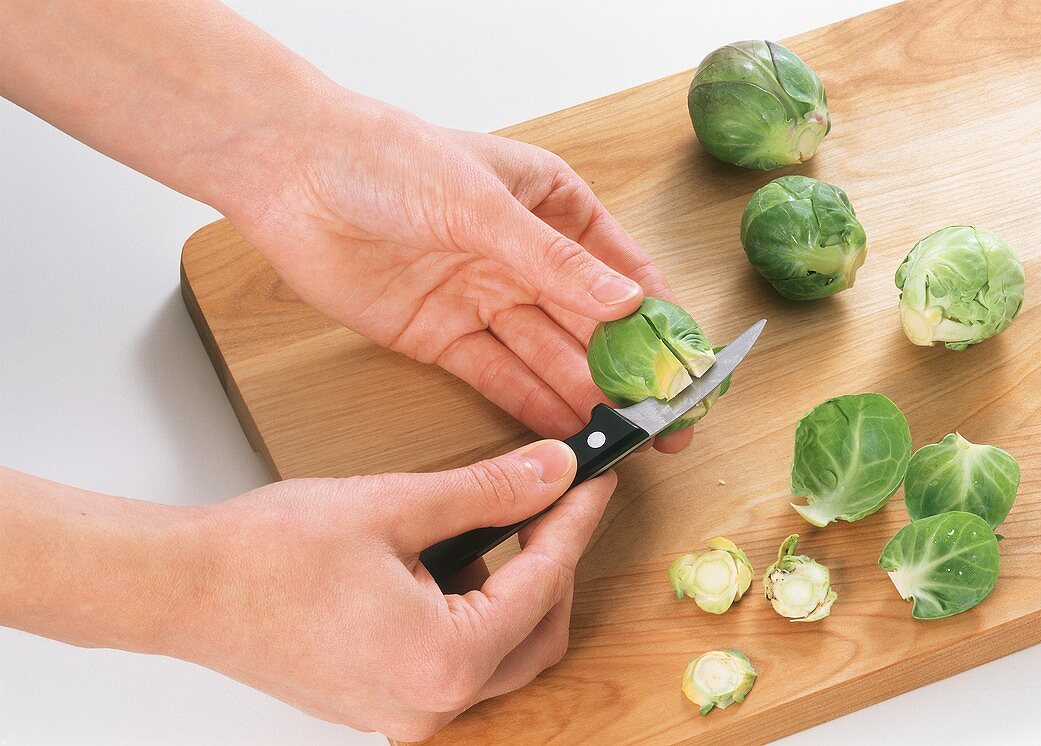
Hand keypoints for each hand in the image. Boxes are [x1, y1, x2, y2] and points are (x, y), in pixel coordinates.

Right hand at [176, 440, 611, 739]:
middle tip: (554, 502)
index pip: (542, 583)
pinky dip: (474, 613)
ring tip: (497, 526)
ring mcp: (404, 711)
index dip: (574, 524)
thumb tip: (551, 474)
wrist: (186, 586)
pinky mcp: (383, 700)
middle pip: (537, 634)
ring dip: (514, 590)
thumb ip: (487, 492)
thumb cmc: (268, 555)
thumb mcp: (394, 506)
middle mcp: (430, 705)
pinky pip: (458, 662)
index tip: (593, 484)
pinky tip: (452, 563)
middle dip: (553, 564)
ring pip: (502, 654)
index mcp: (442, 661)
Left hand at [226, 93, 691, 451]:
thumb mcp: (483, 204)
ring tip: (621, 440)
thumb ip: (554, 262)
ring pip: (547, 355)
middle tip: (662, 423)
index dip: (655, 320)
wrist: (292, 175)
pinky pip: (497, 374)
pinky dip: (529, 403)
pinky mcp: (441, 335)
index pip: (620, 269)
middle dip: (625, 373)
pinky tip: (564, 432)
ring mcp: (482, 296)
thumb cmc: (386, 158)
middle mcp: (522, 255)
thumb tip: (628, 302)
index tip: (687, 366)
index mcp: (549, 203)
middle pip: (587, 323)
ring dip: (583, 396)